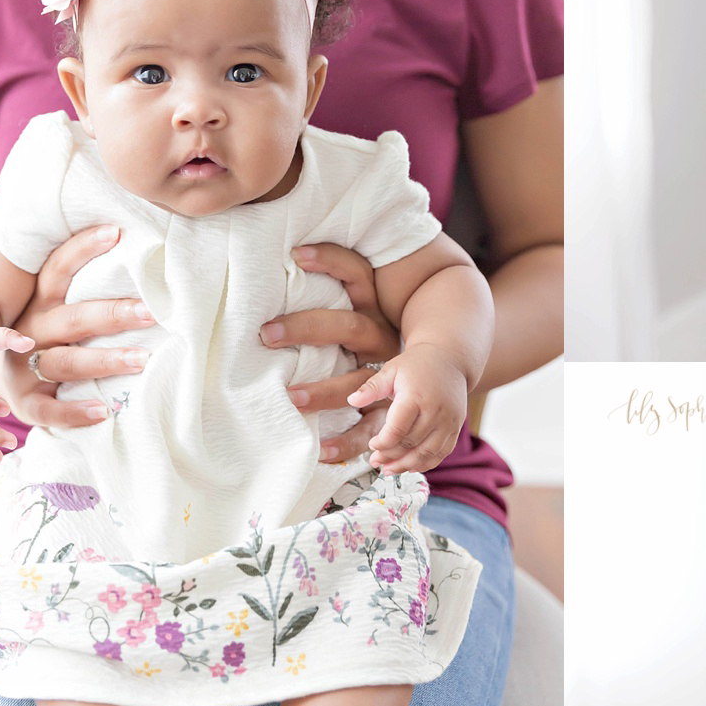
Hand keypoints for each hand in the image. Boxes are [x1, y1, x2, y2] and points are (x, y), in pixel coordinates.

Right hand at [0, 225, 153, 426]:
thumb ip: (89, 290)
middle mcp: (31, 331)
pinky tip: (103, 411)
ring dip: (105, 361)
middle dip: (113, 314)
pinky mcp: (25, 403)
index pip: (57, 269)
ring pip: (66, 363)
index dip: (82, 248)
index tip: (117, 233)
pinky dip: (74, 412)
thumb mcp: (58, 309)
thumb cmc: (48, 339)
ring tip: (142, 360)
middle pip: (73, 319)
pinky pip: (48, 410)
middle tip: (152, 312)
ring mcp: (24, 368)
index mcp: (40, 303)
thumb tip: (147, 265)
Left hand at [261, 243, 402, 463]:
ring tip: (290, 398)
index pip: (358, 274)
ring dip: (324, 391)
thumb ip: (334, 291)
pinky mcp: (390, 410)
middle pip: (350, 327)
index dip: (330, 260)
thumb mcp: (367, 306)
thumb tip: (289, 256)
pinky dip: (346, 442)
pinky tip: (321, 451)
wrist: (439, 368)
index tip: (295, 254)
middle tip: (267, 333)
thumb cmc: (377, 333)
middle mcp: (384, 340)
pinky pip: (369, 427)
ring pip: (358, 382)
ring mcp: (389, 377)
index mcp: (378, 309)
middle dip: (308, 328)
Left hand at [349, 343, 466, 473]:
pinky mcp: (456, 428)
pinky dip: (425, 463)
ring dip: (406, 465)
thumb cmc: (416, 365)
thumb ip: (371, 388)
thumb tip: (351, 400)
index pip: (398, 429)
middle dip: (390, 456)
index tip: (372, 444)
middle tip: (375, 461)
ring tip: (389, 470)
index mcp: (417, 397)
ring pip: (427, 453)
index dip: (382, 442)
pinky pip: (441, 453)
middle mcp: (436, 411)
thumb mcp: (391, 370)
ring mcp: (449, 421)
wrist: (449, 359)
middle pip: (411, 443)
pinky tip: (410, 466)